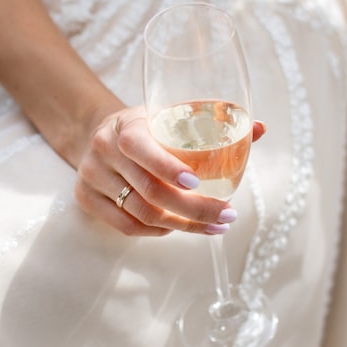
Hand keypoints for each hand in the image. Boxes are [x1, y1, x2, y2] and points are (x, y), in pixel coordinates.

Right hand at [73, 106, 265, 236]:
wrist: (96, 133)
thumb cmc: (145, 126)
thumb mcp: (169, 115)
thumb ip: (213, 122)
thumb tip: (260, 128)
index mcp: (125, 126)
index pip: (142, 150)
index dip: (170, 169)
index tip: (199, 183)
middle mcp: (103, 151)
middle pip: (150, 192)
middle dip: (195, 209)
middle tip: (228, 214)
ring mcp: (91, 178)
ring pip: (141, 214)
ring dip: (183, 226)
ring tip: (215, 226)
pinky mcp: (85, 199)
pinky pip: (127, 226)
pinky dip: (158, 231)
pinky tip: (180, 227)